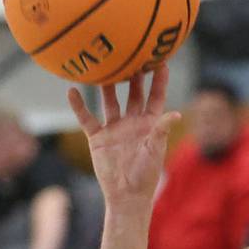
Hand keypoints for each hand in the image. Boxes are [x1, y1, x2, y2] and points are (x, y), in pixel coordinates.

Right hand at [68, 67, 177, 208]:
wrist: (126, 195)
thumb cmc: (146, 175)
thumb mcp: (155, 150)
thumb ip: (161, 130)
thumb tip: (175, 114)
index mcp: (149, 123)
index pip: (155, 96)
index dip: (158, 79)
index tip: (160, 59)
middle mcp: (132, 122)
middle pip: (132, 92)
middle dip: (133, 74)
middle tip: (130, 53)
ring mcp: (114, 128)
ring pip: (109, 100)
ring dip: (106, 85)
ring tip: (102, 64)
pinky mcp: (98, 137)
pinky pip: (87, 118)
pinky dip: (79, 106)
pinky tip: (73, 91)